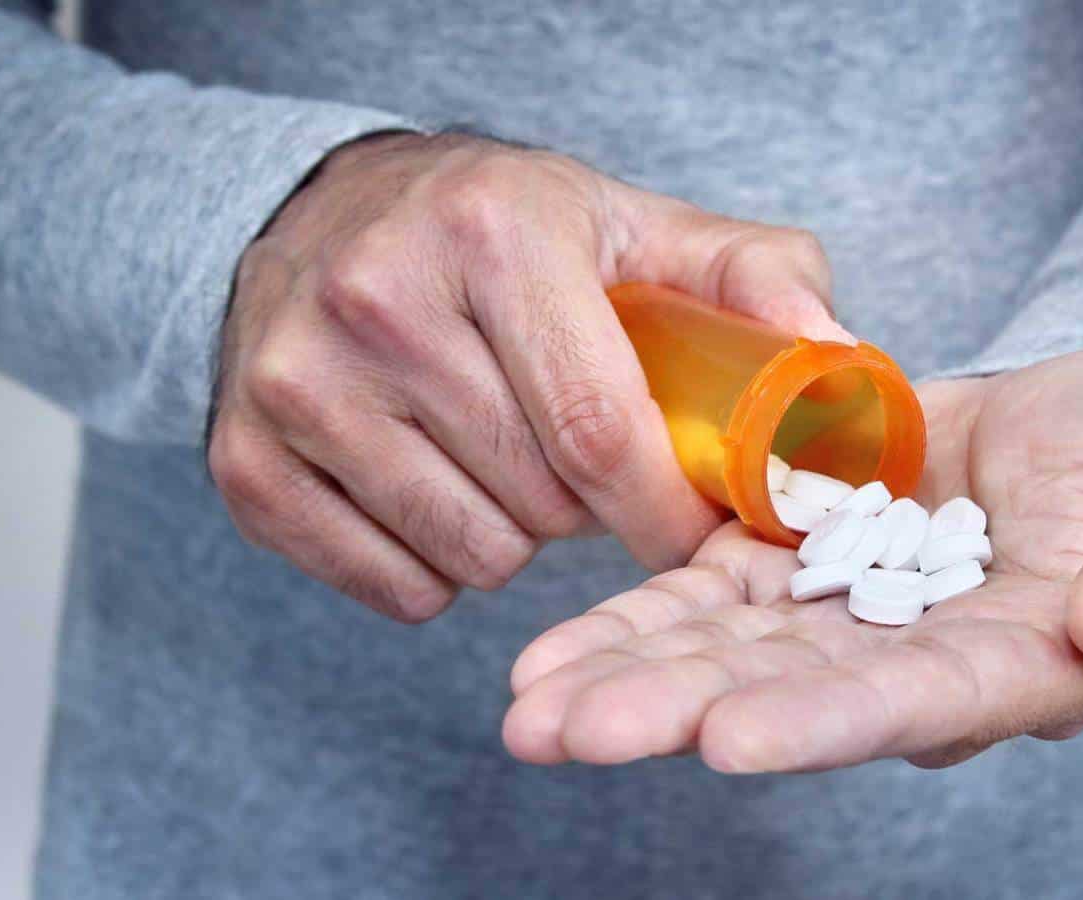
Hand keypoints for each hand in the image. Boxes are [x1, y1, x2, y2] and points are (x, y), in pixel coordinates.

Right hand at [208, 132, 846, 621]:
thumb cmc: (502, 232)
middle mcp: (376, 301)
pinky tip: (440, 489)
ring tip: (510, 463)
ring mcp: (296, 386)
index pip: (597, 425)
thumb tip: (835, 355)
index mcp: (491, 232)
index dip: (665, 508)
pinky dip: (439, 567)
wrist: (324, 218)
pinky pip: (394, 587)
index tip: (700, 534)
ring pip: (470, 555)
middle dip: (592, 510)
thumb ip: (752, 277)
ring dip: (518, 537)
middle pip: (539, 500)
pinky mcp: (247, 462)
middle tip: (585, 460)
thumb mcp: (631, 223)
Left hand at [502, 346, 1082, 770]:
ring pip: (728, 652)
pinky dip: (638, 614)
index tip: (727, 737)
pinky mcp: (805, 556)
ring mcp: (852, 614)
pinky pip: (712, 591)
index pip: (916, 702)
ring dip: (628, 675)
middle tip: (563, 733)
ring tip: (526, 704)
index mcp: (1021, 665)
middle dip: (676, 712)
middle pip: (787, 695)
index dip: (824, 721)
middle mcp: (918, 662)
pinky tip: (552, 649)